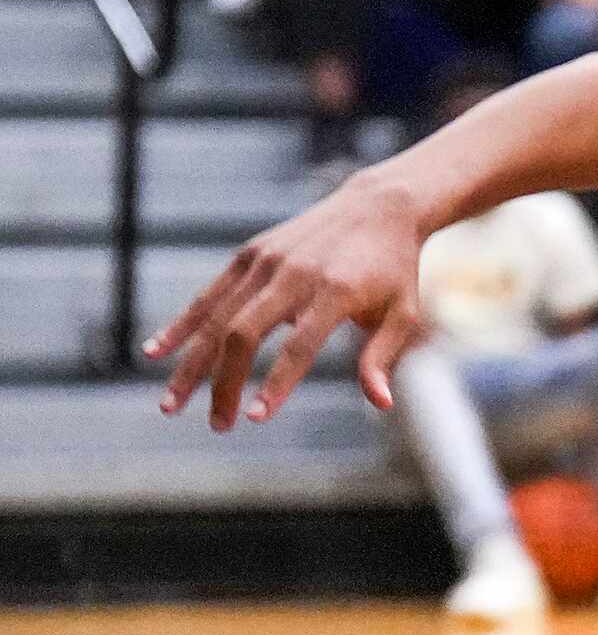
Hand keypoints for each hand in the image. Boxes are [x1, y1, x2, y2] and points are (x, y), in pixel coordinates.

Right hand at [147, 174, 428, 428]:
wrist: (377, 208)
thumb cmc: (394, 271)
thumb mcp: (403, 314)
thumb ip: (382, 357)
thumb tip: (381, 404)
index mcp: (334, 292)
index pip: (299, 346)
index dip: (277, 383)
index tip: (257, 418)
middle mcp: (292, 274)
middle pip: (245, 333)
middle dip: (225, 383)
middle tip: (218, 426)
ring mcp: (265, 262)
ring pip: (217, 317)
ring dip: (192, 363)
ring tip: (172, 405)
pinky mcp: (249, 254)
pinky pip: (210, 294)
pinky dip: (183, 325)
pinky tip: (157, 352)